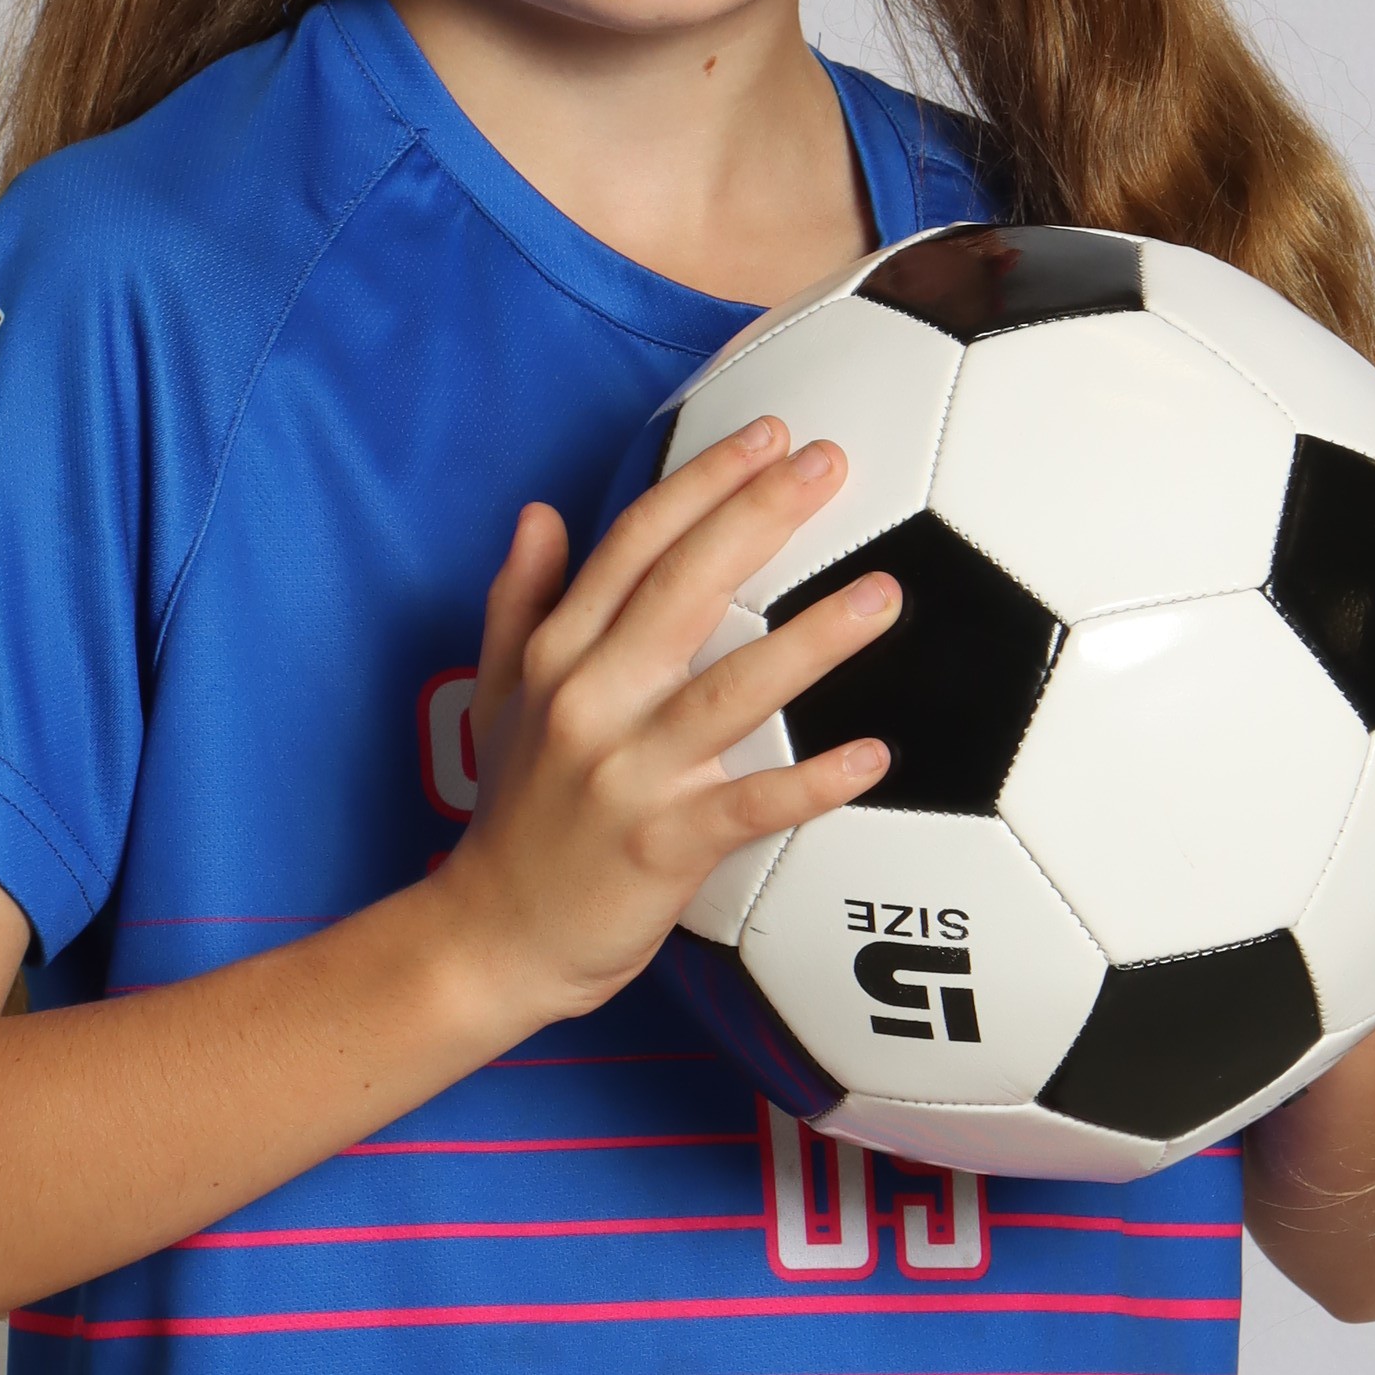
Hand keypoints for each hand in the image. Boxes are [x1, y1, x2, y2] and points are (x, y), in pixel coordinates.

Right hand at [433, 420, 899, 1024]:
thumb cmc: (513, 816)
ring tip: (882, 594)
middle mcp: (589, 701)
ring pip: (729, 690)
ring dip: (810, 640)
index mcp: (558, 655)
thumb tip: (539, 514)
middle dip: (758, 516)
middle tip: (829, 463)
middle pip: (683, 588)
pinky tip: (874, 756)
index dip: (701, 483)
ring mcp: (626, 773)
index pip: (633, 546)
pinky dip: (812, 784)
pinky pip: (751, 808)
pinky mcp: (662, 846)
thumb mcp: (496, 697)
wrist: (491, 938)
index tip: (765, 435)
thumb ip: (519, 601)